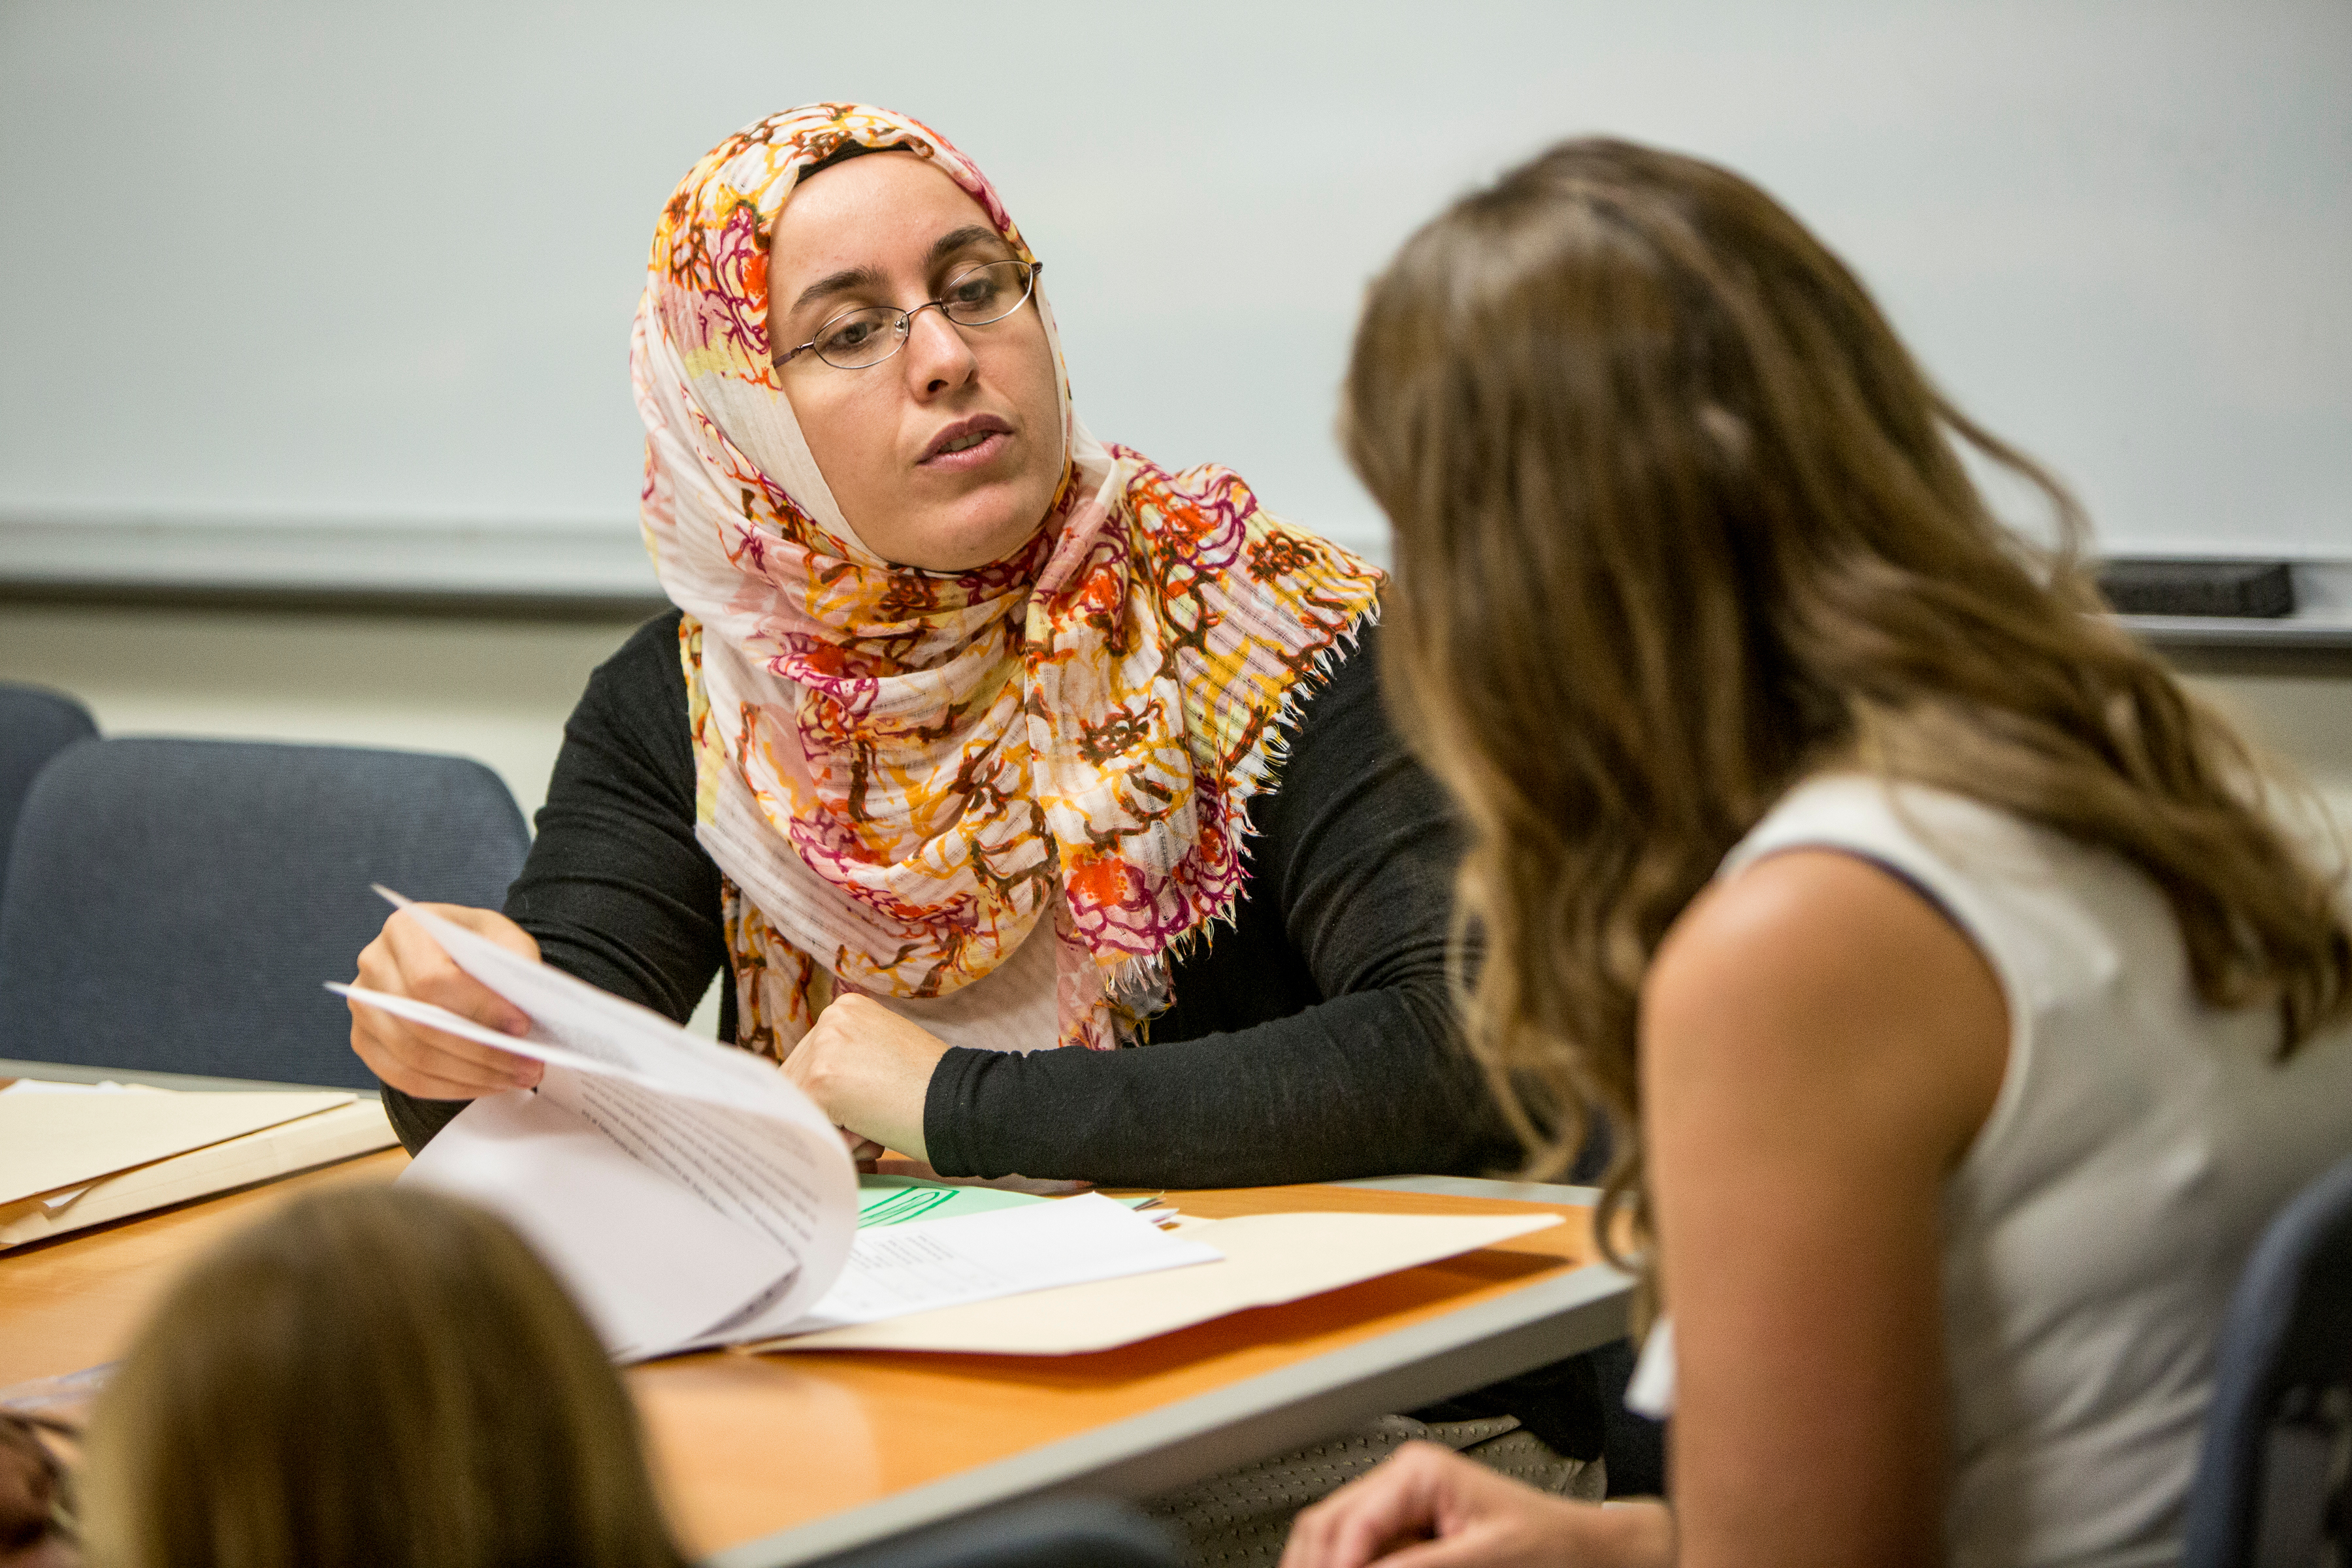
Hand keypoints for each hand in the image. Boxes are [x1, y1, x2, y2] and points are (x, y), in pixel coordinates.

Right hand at [347, 905, 544, 1099]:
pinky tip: (486, 1083)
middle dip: (483, 1052)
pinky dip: (450, 1087)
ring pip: (414, 1057)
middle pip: (422, 1024)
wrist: (450, 954)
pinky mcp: (365, 1040)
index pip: (433, 979)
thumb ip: (514, 962)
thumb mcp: (503, 937)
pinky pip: (404, 1077)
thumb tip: (522, 1008)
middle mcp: (374, 965)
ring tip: (516, 1076)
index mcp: (405, 929)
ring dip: (472, 1076)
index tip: (521, 1026)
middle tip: (529, 1064)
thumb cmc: (475, 945)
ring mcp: (364, 1006)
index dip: (478, 1008)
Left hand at [780, 994, 948, 1162]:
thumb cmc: (930, 1088)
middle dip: (827, 1112)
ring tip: (874, 1127)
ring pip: (801, 1104)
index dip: (829, 1097)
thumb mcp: (882, 1055)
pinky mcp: (821, 1081)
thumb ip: (847, 1061)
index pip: (809, 1061)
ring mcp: (824, 1048)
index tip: (858, 1112)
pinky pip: (808, 1123)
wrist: (964, 1103)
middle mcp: (831, 1019)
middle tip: (871, 1123)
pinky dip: (835, 1140)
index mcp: (846, 1009)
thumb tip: (808, 1095)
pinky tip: (870, 1134)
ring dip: (833, 1126)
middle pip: (797, 1080)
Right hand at [1281, 1442, 1668, 1567]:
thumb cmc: (1551, 1546)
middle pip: (1325, 1527)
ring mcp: (1398, 1509)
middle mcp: (1400, 1484)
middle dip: (1314, 1562)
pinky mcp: (1406, 1536)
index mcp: (1417, 1473)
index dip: (1334, 1565)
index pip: (1349, 1524)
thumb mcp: (1486, 1559)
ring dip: (1323, 1563)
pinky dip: (1349, 1565)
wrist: (1584, 1553)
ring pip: (1332, 1540)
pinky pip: (1360, 1554)